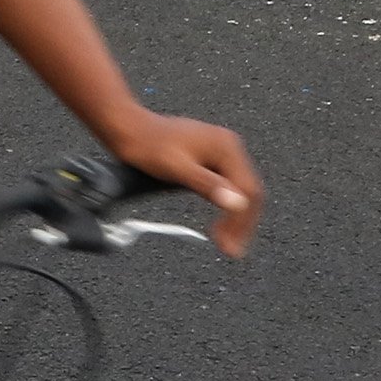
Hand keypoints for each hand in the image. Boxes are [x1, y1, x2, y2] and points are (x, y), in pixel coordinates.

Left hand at [100, 110, 263, 255]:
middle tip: (230, 249)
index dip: (242, 221)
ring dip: (236, 218)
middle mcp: (229, 147)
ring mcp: (222, 152)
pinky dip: (227, 207)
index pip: (248, 191)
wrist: (130, 130)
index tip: (230, 245)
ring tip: (225, 241)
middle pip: (249, 192)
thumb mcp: (176, 169)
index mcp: (225, 147)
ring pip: (241, 191)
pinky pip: (230, 187)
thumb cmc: (148, 146)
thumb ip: (207, 185)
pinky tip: (219, 224)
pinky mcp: (213, 159)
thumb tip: (236, 202)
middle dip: (242, 223)